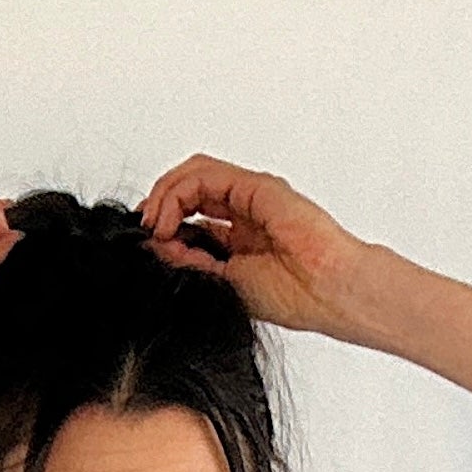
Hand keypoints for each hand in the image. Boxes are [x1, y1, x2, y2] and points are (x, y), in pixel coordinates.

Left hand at [137, 159, 370, 335]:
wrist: (327, 292)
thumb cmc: (293, 297)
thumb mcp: (223, 283)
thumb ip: (192, 262)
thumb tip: (156, 246)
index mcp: (239, 237)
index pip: (191, 215)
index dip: (163, 224)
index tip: (146, 245)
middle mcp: (243, 211)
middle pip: (188, 189)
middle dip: (158, 205)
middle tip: (143, 231)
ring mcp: (249, 194)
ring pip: (193, 175)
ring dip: (164, 195)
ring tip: (153, 225)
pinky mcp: (254, 186)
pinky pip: (204, 175)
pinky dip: (177, 192)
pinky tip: (167, 219)